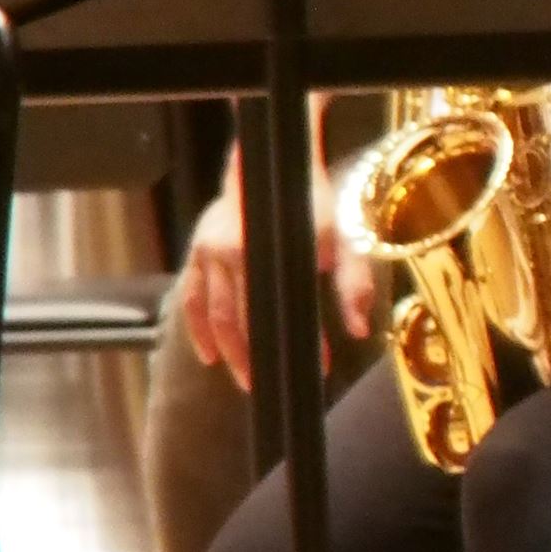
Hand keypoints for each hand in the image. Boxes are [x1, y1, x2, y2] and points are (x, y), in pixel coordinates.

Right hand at [180, 161, 372, 388]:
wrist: (272, 164)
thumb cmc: (312, 200)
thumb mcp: (345, 233)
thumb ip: (353, 281)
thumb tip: (358, 329)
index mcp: (263, 250)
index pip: (277, 311)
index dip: (299, 342)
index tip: (318, 368)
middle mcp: (228, 254)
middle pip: (239, 320)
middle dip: (257, 357)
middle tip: (273, 387)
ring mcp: (207, 254)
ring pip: (214, 315)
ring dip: (228, 351)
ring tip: (246, 380)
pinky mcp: (196, 253)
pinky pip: (193, 299)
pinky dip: (198, 330)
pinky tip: (209, 356)